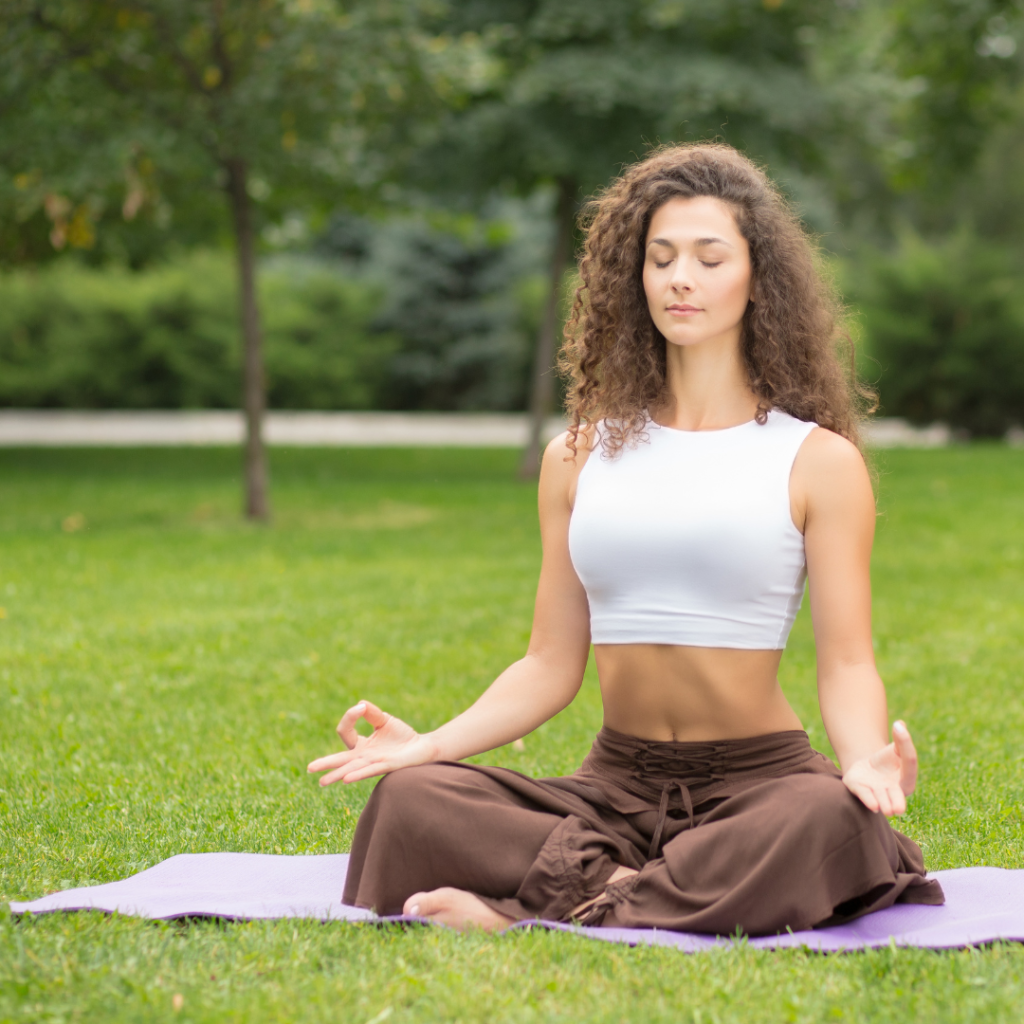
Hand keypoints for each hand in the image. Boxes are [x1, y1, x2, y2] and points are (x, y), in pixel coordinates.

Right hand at [306, 700, 438, 784]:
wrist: (423, 747)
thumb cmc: (402, 736)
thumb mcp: (384, 720)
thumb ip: (371, 713)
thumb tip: (360, 704)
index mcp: (362, 746)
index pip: (345, 732)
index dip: (350, 716)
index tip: (361, 708)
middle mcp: (364, 756)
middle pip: (341, 760)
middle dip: (326, 764)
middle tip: (310, 769)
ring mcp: (374, 762)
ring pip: (351, 769)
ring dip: (337, 774)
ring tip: (322, 782)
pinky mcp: (387, 766)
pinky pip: (370, 770)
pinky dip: (358, 774)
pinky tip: (346, 779)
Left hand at [841, 720, 917, 815]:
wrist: (867, 768)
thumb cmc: (888, 761)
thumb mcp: (896, 749)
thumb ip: (901, 740)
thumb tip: (900, 724)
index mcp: (907, 777)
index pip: (910, 762)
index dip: (906, 742)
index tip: (898, 726)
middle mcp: (894, 790)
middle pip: (898, 795)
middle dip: (898, 802)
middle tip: (899, 808)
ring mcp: (877, 792)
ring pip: (881, 799)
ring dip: (883, 803)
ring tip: (886, 810)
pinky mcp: (860, 789)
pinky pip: (864, 796)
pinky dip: (868, 800)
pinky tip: (873, 806)